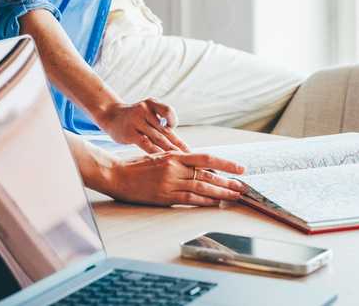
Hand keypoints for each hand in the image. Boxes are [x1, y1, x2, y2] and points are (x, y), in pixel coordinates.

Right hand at [95, 98, 189, 153]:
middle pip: (165, 129)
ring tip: (179, 160)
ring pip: (158, 137)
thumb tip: (177, 141)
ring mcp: (137, 120)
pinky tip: (162, 159)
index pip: (168, 111)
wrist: (110, 115)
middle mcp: (145, 109)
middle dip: (177, 144)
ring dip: (170, 150)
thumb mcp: (147, 112)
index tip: (179, 135)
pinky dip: (155, 152)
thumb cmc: (133, 117)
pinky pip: (146, 143)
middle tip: (190, 155)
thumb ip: (159, 123)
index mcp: (151, 103)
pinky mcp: (130, 132)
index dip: (174, 123)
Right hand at [106, 151, 247, 206]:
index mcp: (174, 155)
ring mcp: (170, 183)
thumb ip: (178, 160)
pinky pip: (189, 199)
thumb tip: (199, 166)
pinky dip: (204, 201)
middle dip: (227, 181)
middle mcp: (174, 168)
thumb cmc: (137, 165)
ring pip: (201, 187)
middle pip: (207, 175)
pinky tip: (214, 203)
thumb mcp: (159, 156)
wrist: (116, 174)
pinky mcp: (164, 197)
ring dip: (220, 192)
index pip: (206, 158)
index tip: (240, 168)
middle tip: (242, 186)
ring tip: (234, 196)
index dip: (226, 164)